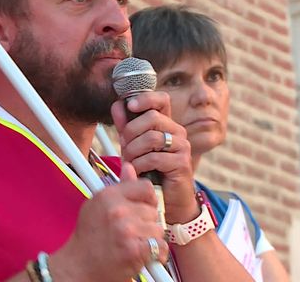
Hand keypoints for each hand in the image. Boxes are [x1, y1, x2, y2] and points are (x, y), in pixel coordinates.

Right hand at [49, 163, 168, 281]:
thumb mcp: (97, 205)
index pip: (146, 187)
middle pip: (154, 210)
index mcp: (109, 195)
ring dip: (151, 239)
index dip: (148, 200)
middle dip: (147, 222)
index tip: (142, 209)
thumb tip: (129, 166)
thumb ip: (118, 187)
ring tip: (134, 244)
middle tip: (132, 232)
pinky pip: (160, 247)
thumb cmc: (88, 238)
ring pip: (158, 229)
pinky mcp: (134, 250)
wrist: (78, 267)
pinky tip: (142, 255)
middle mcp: (117, 210)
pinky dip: (156, 255)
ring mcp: (126, 230)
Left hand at [111, 91, 199, 223]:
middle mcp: (177, 132)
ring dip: (134, 151)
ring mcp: (182, 146)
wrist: (167, 200)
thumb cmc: (150, 171)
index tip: (130, 105)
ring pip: (151, 137)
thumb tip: (117, 105)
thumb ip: (125, 126)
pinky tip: (139, 171)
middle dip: (131, 132)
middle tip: (125, 147)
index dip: (146, 98)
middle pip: (152, 117)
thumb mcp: (133, 145)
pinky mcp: (182, 163)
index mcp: (166, 124)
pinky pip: (154, 157)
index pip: (161, 100)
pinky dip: (140, 165)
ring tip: (131, 162)